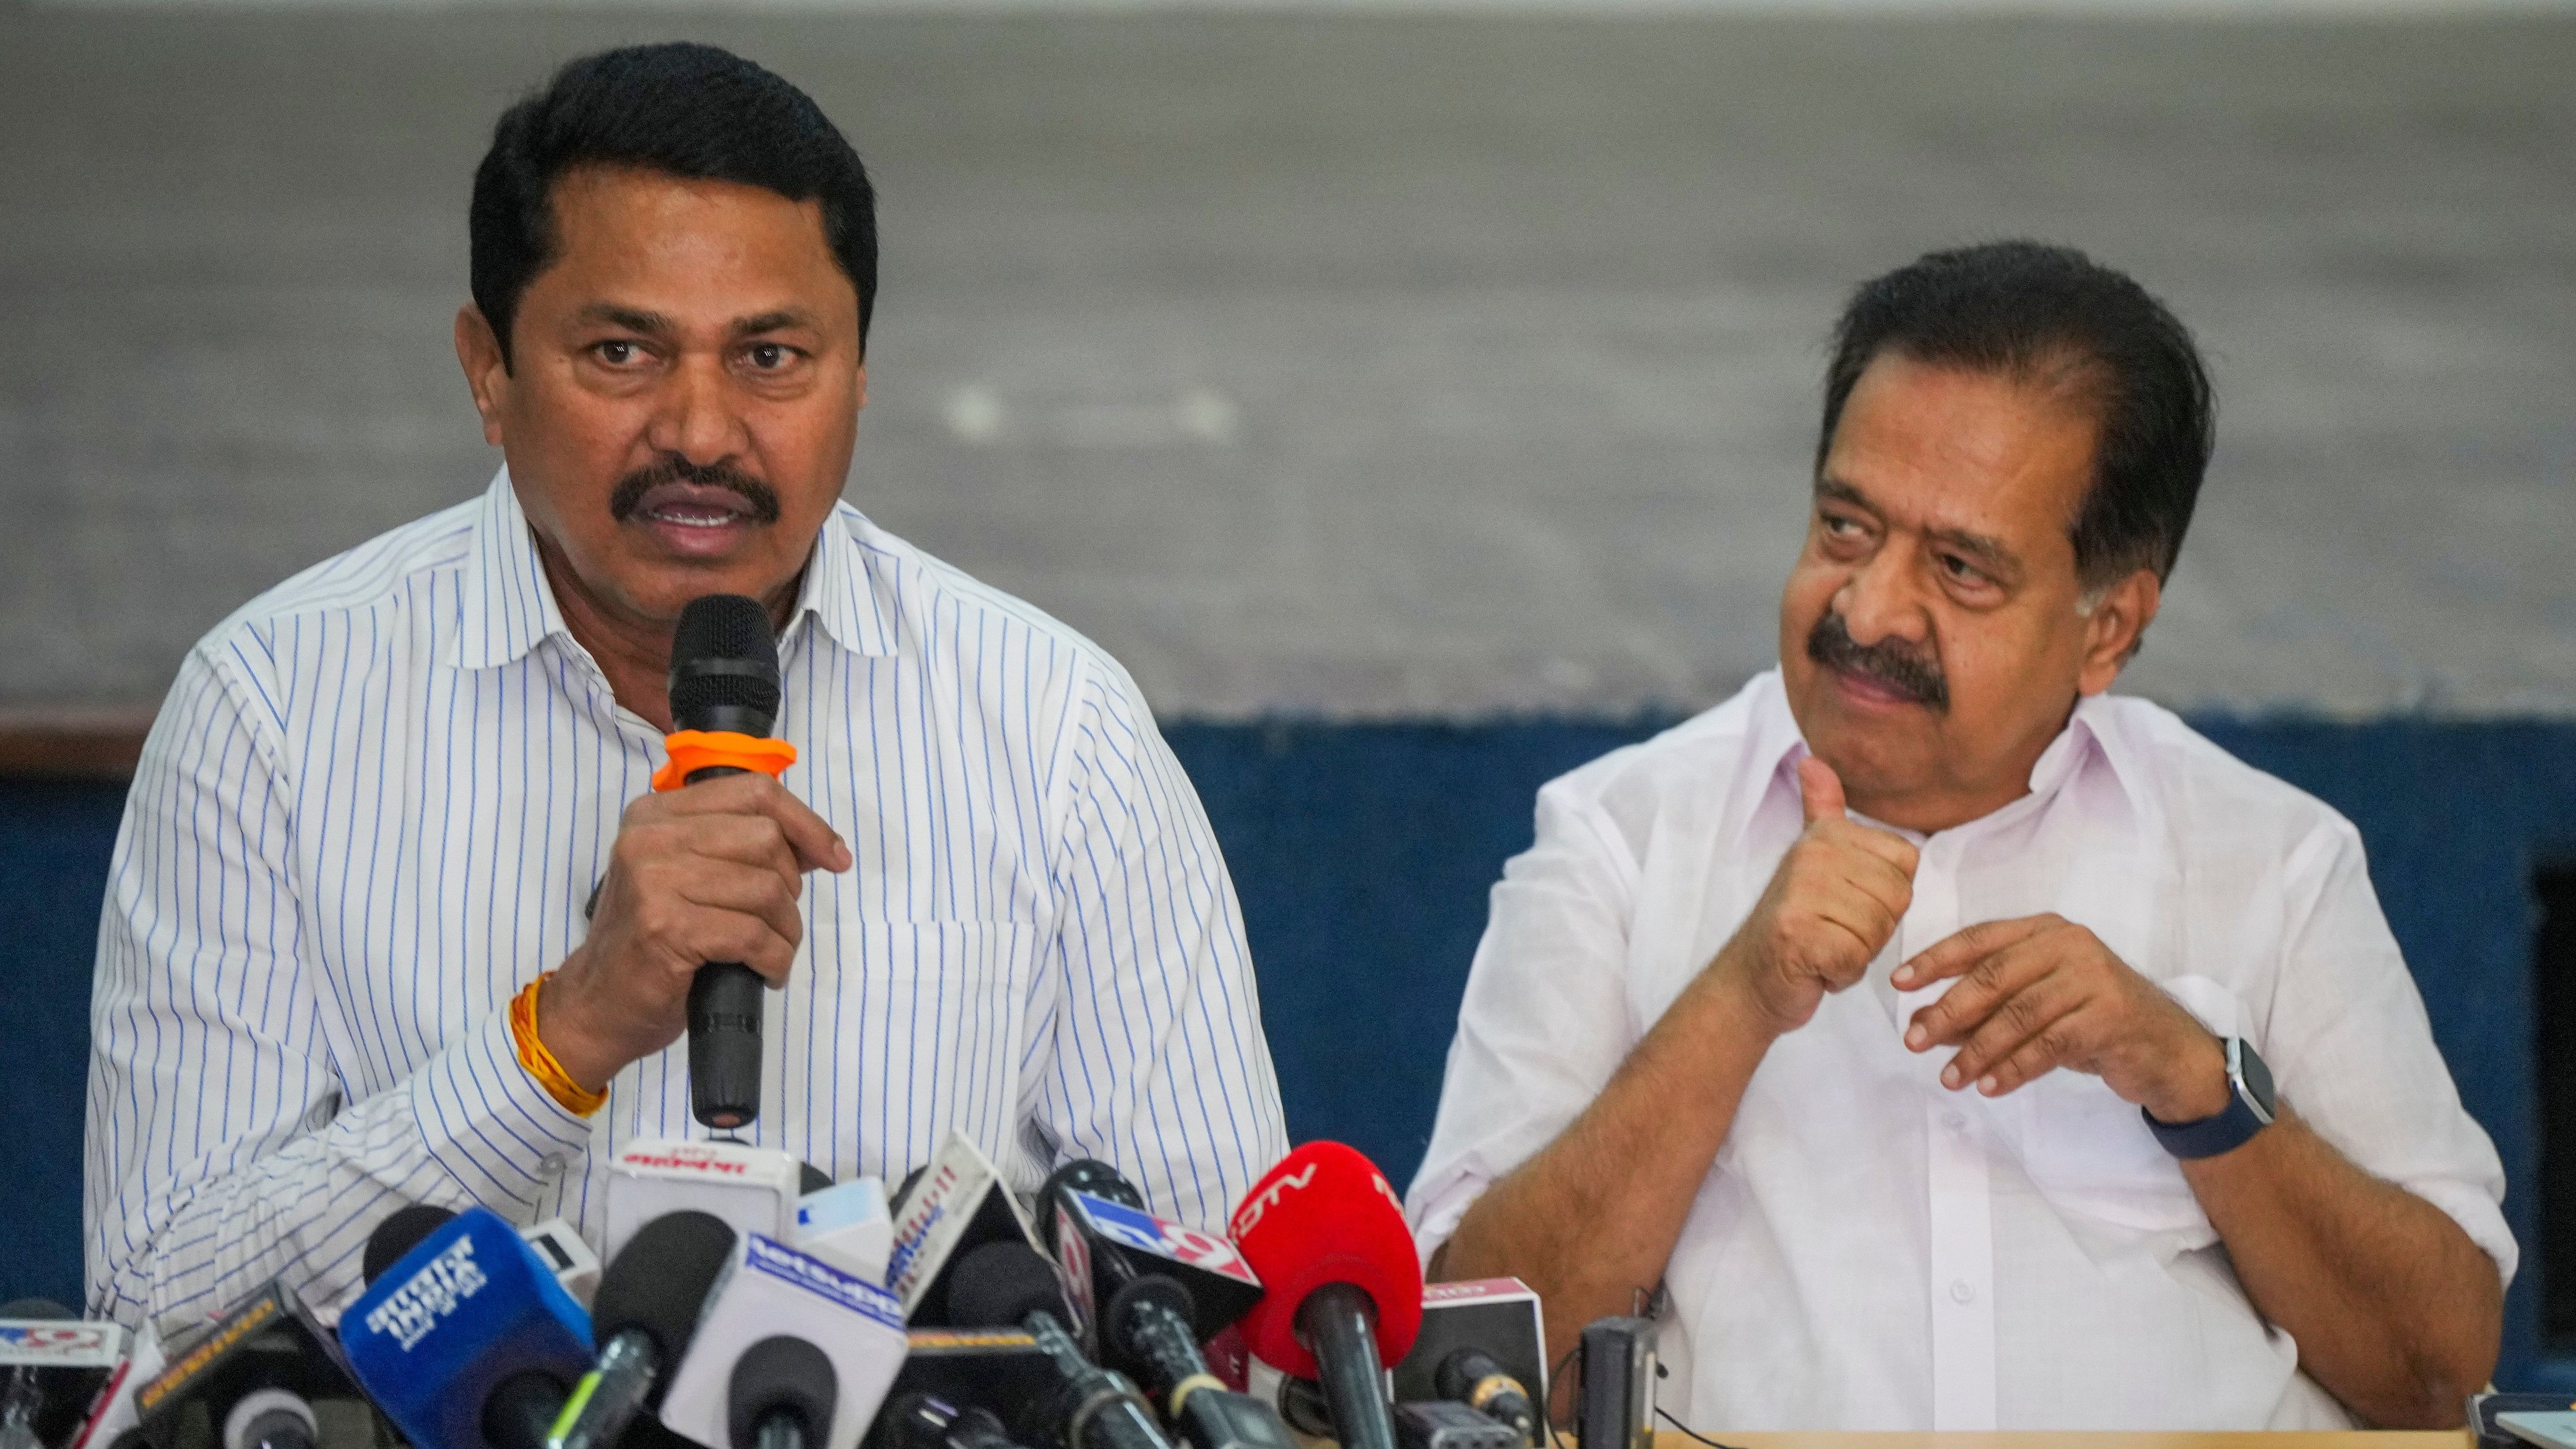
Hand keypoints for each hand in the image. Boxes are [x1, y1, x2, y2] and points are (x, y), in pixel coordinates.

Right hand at [538, 773, 852, 1091]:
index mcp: (657, 813)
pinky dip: (774, 959)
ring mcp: (653, 880)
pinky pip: (752, 934)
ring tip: (772, 952)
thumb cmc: (653, 941)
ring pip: (765, 889)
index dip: (806, 823)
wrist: (597, 1004)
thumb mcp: (688, 876)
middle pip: (765, 839)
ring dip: (786, 930)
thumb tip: (818, 845)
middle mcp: (650, 836)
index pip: (754, 792)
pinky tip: (765, 973)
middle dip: (790, 887)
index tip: (835, 857)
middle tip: (778, 922)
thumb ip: (740, 849)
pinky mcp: (665, 926)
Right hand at [1707, 756, 1919, 1038]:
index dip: (1886, 895)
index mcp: (1826, 835)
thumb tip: (1814, 759)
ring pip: (1879, 930)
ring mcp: (1802, 894)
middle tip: (1833, 930)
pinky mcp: (1799, 937)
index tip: (1848, 904)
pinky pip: (1855, 959)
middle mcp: (1812, 856)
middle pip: (1897, 898)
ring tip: (1824, 945)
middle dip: (1875, 929)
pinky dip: (1841, 974)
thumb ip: (1822, 809)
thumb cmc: (1795, 922)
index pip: (1906, 863)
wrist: (1750, 976)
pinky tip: (1816, 967)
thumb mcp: (1812, 858)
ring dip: (1858, 952)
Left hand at [1895, 914, 2228, 1121]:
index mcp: (2044, 931)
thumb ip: (1978, 1012)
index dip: (1935, 960)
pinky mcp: (2110, 1015)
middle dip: (1948, 1010)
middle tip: (1913, 1040)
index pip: (1979, 940)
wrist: (2166, 1050)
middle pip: (1993, 976)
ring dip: (1977, 1049)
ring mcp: (2093, 977)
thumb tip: (1919, 1021)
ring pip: (2019, 1013)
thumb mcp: (2031, 1012)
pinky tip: (1990, 1086)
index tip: (1898, 983)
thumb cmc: (2091, 1022)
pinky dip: (2015, 1067)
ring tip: (1950, 1078)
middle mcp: (2068, 944)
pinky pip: (2049, 1044)